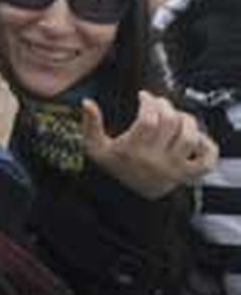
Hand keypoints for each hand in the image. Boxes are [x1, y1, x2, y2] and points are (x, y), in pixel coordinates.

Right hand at [82, 91, 217, 199]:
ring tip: (176, 115)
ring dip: (186, 119)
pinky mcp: (187, 176)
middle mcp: (155, 159)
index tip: (143, 96)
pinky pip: (206, 161)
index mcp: (133, 150)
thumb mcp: (94, 147)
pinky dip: (207, 146)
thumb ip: (90, 124)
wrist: (128, 198)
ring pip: (190, 137)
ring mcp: (174, 168)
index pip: (149, 119)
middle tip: (159, 102)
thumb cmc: (112, 166)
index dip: (149, 102)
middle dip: (166, 105)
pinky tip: (196, 137)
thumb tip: (87, 102)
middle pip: (171, 123)